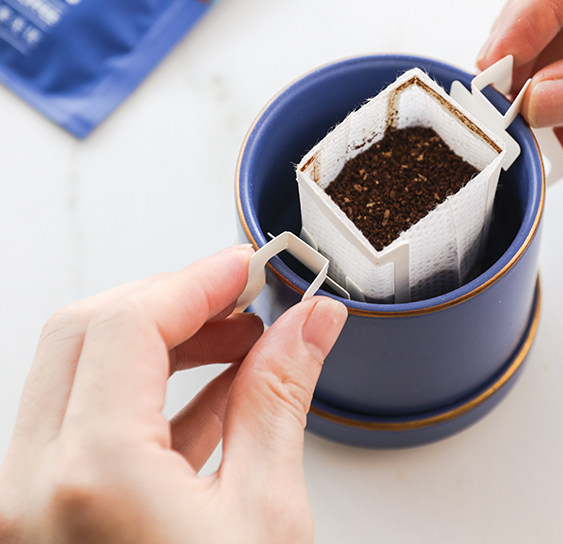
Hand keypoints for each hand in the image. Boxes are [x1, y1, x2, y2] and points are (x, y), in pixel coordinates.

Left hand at [0, 245, 346, 542]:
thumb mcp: (265, 515)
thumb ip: (282, 397)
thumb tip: (312, 325)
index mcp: (88, 480)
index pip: (127, 323)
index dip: (195, 279)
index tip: (246, 266)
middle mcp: (30, 491)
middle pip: (87, 331)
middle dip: (173, 301)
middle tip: (243, 300)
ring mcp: (23, 509)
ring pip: (77, 373)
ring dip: (159, 342)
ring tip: (241, 344)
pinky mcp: (37, 521)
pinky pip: (81, 425)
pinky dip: (146, 396)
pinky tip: (214, 393)